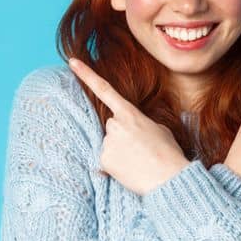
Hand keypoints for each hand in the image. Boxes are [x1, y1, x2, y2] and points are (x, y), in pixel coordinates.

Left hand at [67, 57, 190, 195]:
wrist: (169, 178)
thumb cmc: (169, 154)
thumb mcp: (160, 130)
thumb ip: (140, 124)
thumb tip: (130, 132)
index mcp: (130, 113)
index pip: (104, 89)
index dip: (86, 74)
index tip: (72, 62)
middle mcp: (115, 124)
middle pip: (112, 126)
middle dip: (123, 136)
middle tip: (141, 150)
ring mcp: (107, 142)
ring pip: (110, 144)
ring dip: (121, 152)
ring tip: (139, 161)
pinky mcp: (104, 159)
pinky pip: (107, 160)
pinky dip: (117, 165)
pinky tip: (131, 170)